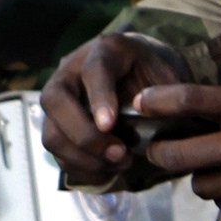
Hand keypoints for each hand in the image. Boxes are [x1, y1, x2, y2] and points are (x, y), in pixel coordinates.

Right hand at [39, 33, 194, 178]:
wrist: (140, 77)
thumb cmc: (154, 75)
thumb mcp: (168, 75)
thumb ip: (166, 94)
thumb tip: (160, 119)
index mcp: (105, 51)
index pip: (93, 70)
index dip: (99, 97)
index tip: (110, 125)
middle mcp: (71, 71)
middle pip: (55, 100)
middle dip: (84, 135)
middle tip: (119, 153)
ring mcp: (59, 100)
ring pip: (51, 133)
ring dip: (84, 158)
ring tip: (120, 163)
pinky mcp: (57, 126)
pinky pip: (58, 154)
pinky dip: (83, 169)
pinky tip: (109, 169)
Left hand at [136, 84, 220, 212]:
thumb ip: (220, 102)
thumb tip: (167, 106)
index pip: (189, 101)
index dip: (157, 101)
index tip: (140, 103)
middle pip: (179, 154)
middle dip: (160, 151)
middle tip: (157, 148)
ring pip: (199, 184)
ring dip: (200, 175)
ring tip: (212, 163)